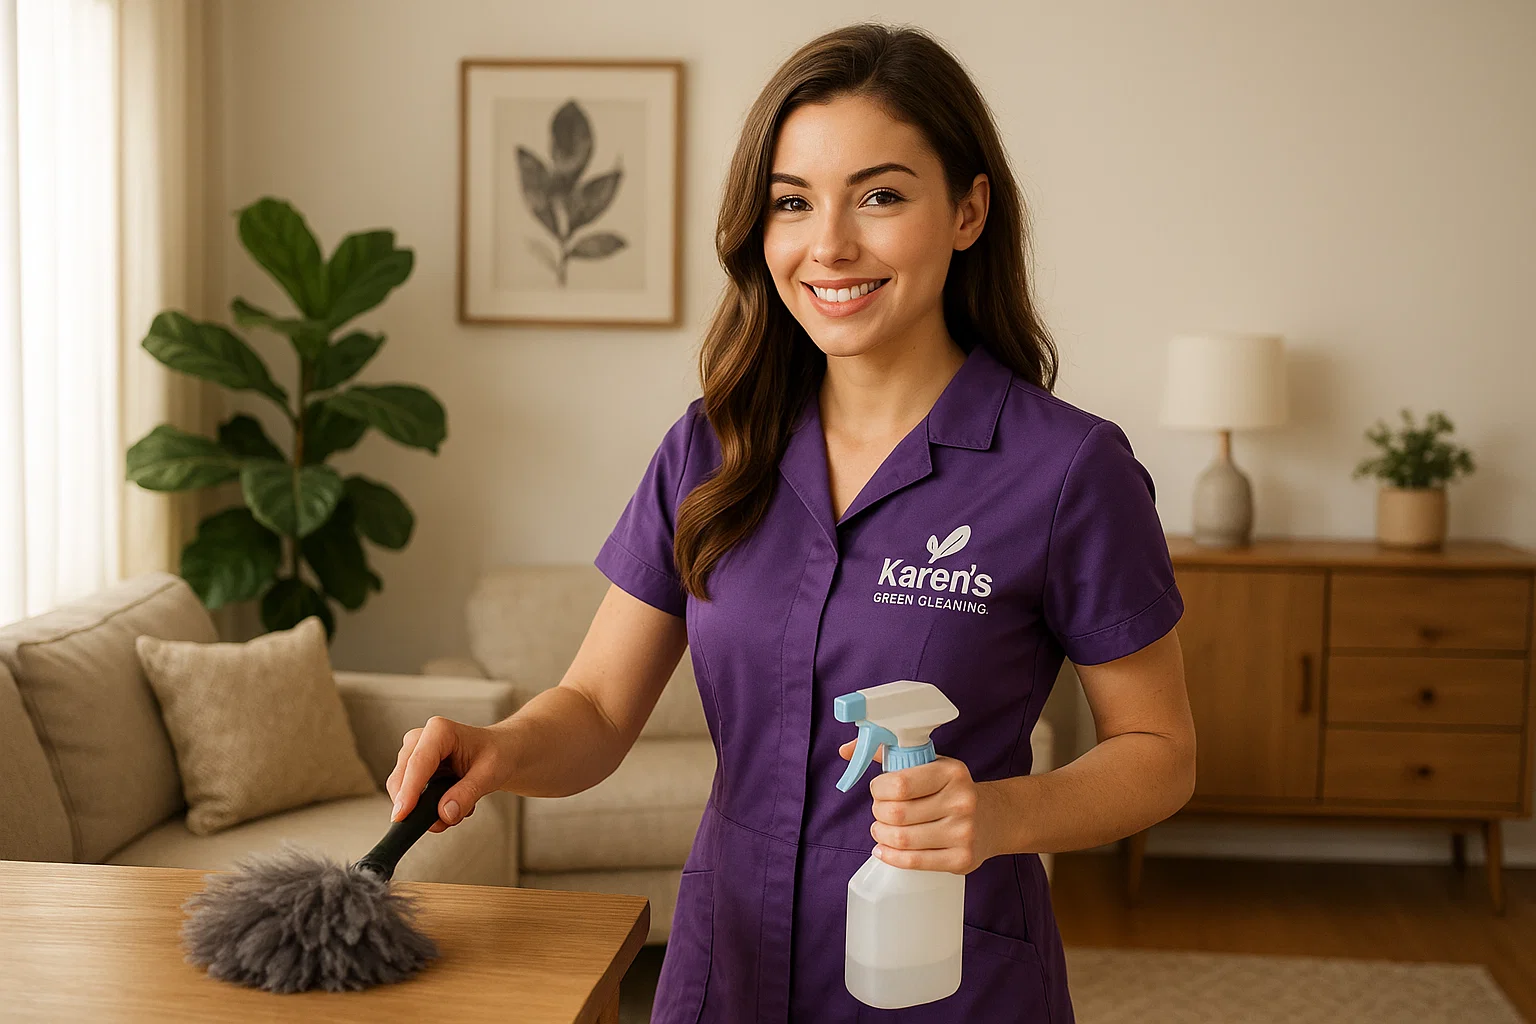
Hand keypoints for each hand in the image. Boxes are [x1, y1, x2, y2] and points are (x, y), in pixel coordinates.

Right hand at [387, 716, 509, 833]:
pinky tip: (451, 803)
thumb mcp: (490, 774)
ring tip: (458, 807)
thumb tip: (445, 813)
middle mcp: (420, 739)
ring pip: (402, 791)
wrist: (500, 752)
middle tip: (444, 822)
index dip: (408, 791)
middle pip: (402, 778)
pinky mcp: (413, 771)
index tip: (402, 815)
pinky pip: (408, 796)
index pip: (418, 764)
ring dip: (425, 809)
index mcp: (439, 731)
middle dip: (417, 806)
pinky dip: (427, 808)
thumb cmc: (497, 753)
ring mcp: (413, 755)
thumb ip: (467, 794)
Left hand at [838, 739, 999, 873]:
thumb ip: (888, 754)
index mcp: (952, 772)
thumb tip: (845, 750)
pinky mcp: (961, 860)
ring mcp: (963, 833)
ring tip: (882, 829)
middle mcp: (961, 801)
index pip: (900, 784)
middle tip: (880, 811)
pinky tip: (885, 849)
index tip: (879, 790)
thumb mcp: (931, 764)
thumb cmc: (952, 789)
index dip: (878, 789)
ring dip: (881, 835)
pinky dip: (890, 856)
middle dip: (878, 813)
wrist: (996, 818)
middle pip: (896, 814)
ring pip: (902, 839)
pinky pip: (913, 862)